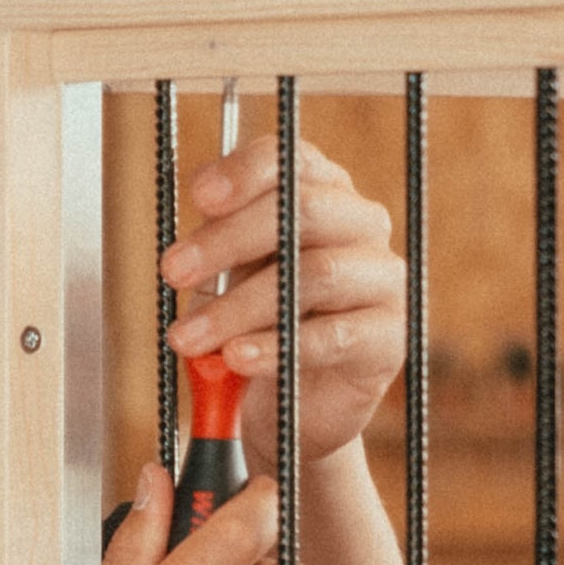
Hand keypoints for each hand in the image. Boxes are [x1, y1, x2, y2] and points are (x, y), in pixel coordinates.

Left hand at [158, 129, 406, 463]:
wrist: (292, 404)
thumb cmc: (255, 324)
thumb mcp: (224, 277)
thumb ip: (213, 251)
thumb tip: (187, 249)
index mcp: (318, 189)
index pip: (289, 160)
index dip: (244, 173)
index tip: (199, 198)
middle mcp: (360, 222)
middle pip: (304, 211)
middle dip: (229, 240)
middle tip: (173, 271)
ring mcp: (383, 277)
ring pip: (317, 274)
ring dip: (241, 307)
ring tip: (190, 338)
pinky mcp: (391, 336)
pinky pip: (335, 336)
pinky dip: (277, 348)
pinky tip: (237, 359)